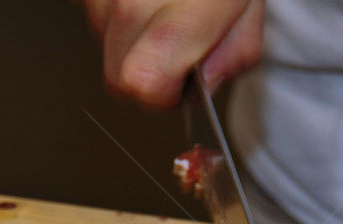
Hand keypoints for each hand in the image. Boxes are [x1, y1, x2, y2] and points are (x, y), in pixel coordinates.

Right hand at [83, 0, 264, 106]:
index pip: (146, 84)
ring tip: (164, 7)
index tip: (179, 84)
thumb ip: (232, 57)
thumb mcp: (249, 9)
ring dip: (132, 38)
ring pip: (103, 45)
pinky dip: (116, 12)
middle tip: (177, 45)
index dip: (164, 95)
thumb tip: (202, 86)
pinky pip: (92, 14)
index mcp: (186, 8)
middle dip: (149, 72)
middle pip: (118, 76)